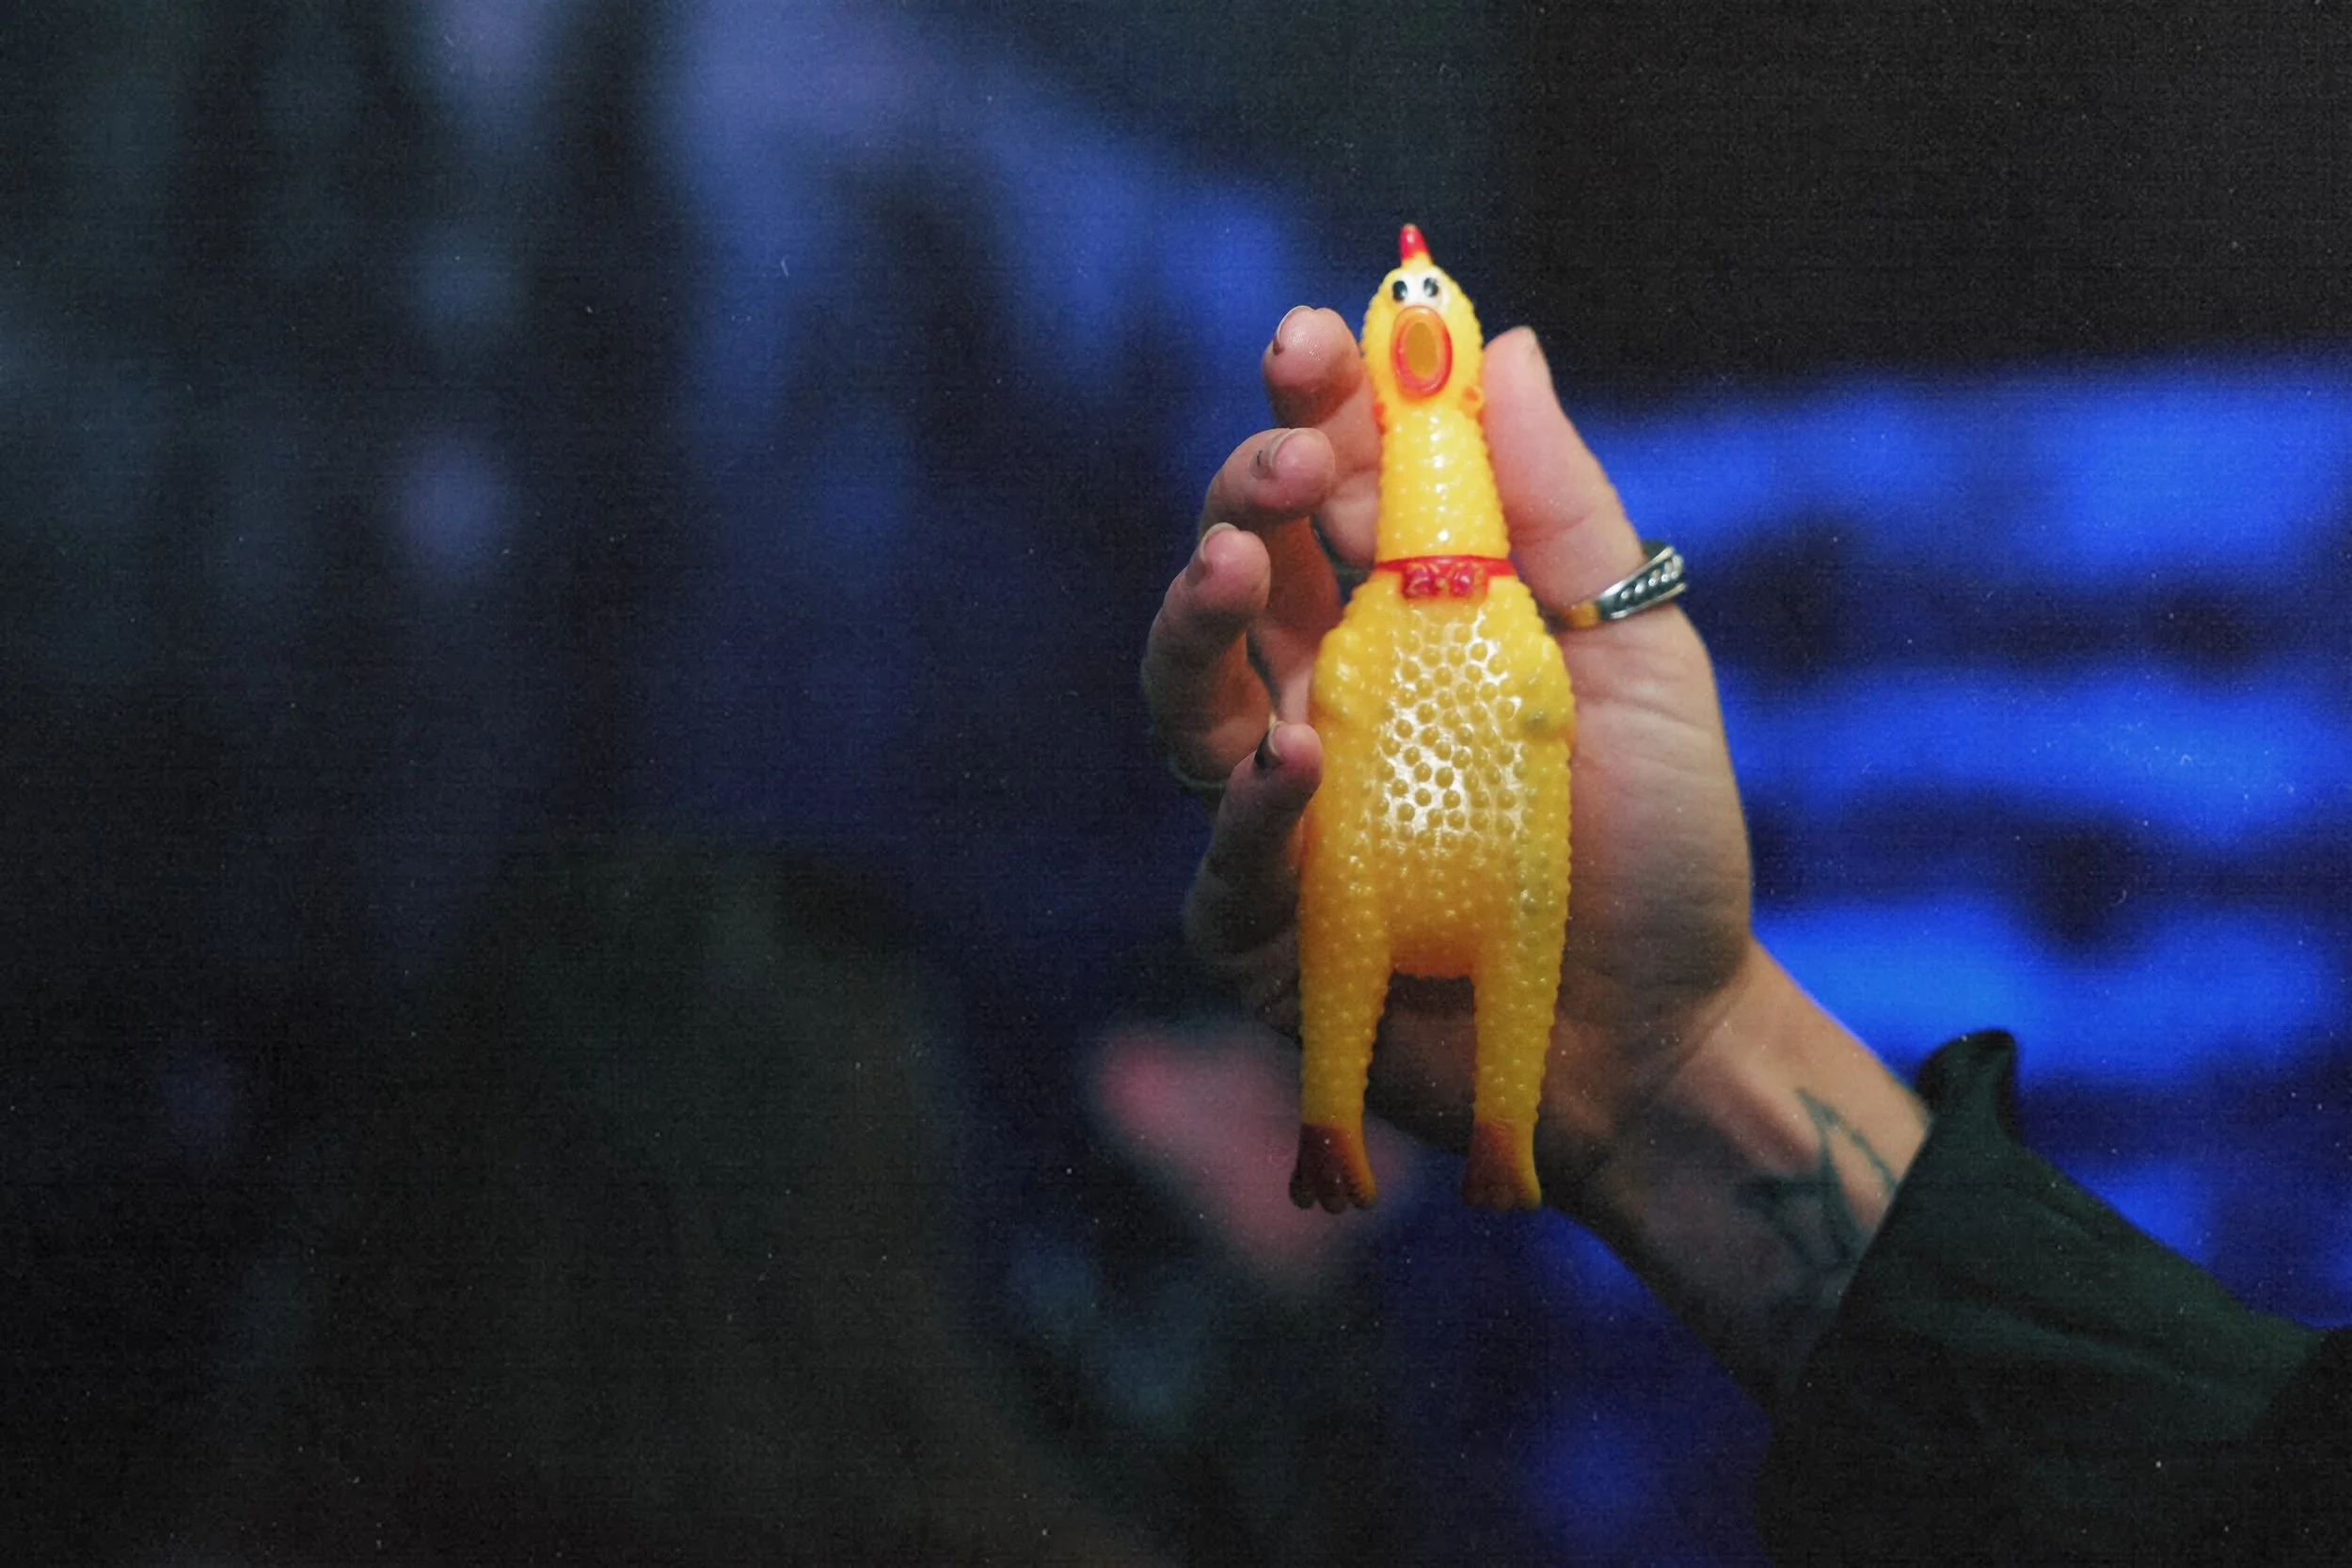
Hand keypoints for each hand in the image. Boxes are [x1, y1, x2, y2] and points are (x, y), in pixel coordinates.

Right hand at [1143, 304, 1759, 1215]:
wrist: (1670, 1027)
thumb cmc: (1656, 838)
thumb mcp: (1633, 654)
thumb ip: (1562, 508)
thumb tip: (1500, 341)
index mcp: (1405, 617)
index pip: (1323, 490)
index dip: (1306, 408)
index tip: (1312, 342)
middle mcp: (1325, 695)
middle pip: (1237, 571)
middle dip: (1238, 495)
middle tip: (1277, 459)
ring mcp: (1284, 810)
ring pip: (1185, 699)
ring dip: (1192, 624)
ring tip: (1229, 571)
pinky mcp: (1265, 926)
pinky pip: (1222, 858)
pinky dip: (1250, 807)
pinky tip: (1294, 761)